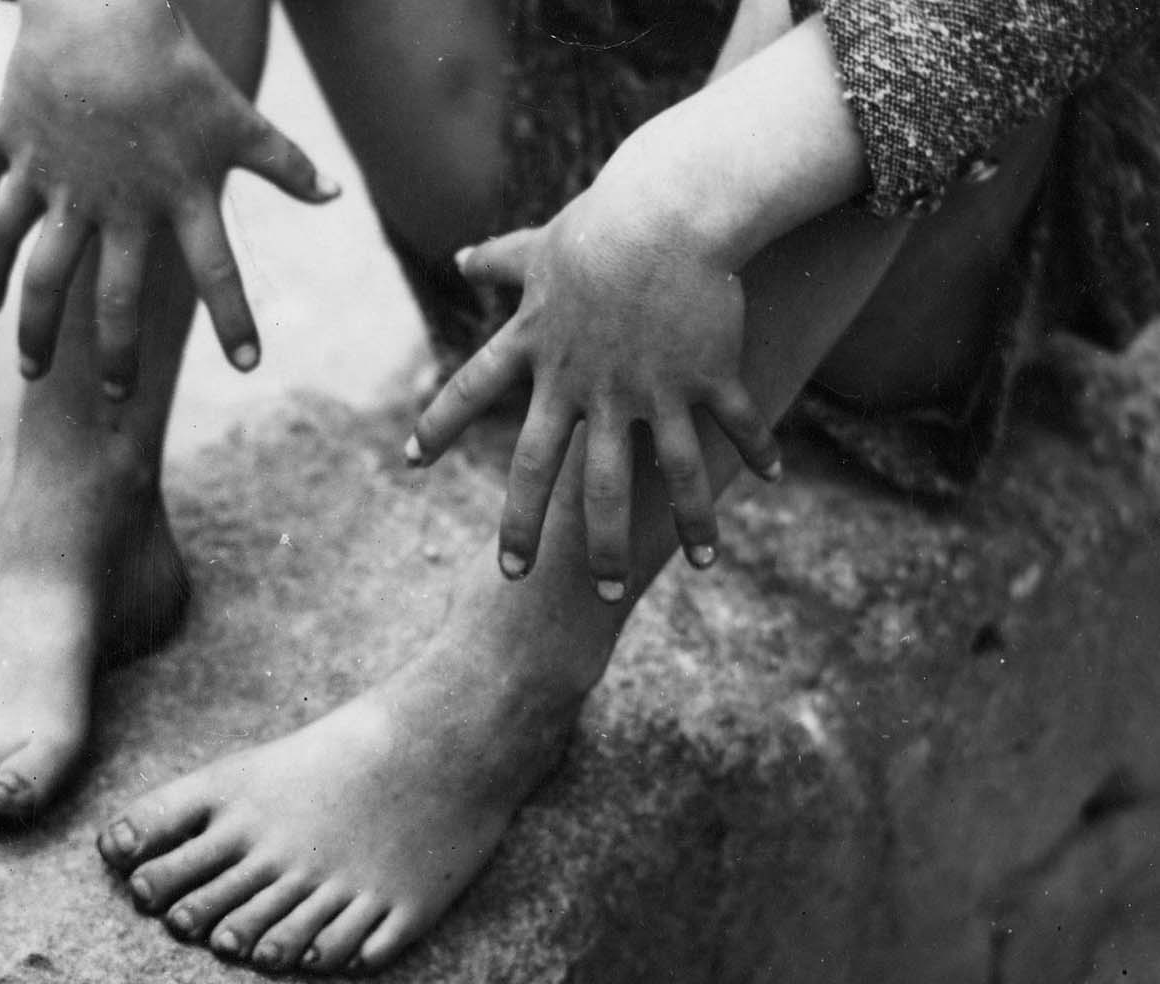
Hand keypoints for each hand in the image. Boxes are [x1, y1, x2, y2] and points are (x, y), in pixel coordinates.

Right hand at [0, 0, 337, 396]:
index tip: (250, 365)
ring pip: (34, 268)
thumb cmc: (176, 67)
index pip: (218, 269)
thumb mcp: (237, 118)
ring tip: (27, 367)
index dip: (236, 318)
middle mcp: (117, 201)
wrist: (100, 6)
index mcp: (177, 194)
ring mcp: (59, 180)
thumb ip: (285, 165)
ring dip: (29, 321)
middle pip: (113, 296)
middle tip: (116, 400)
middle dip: (116, 352)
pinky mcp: (15, 150)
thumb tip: (336, 196)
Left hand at [406, 154, 780, 600]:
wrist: (671, 206)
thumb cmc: (605, 224)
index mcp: (537, 348)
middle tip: (517, 579)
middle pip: (545, 471)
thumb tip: (459, 254)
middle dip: (527, 529)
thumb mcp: (543, 245)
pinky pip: (730, 423)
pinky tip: (771, 476)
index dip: (439, 425)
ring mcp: (645, 386)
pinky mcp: (703, 373)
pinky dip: (755, 448)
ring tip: (705, 564)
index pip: (471, 390)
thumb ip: (501, 259)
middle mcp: (583, 381)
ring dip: (681, 523)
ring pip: (656, 475)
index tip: (411, 461)